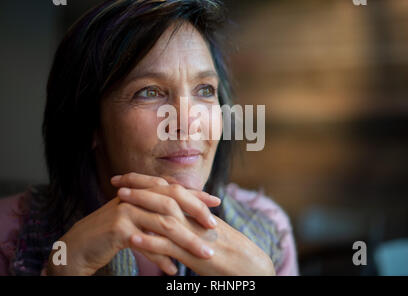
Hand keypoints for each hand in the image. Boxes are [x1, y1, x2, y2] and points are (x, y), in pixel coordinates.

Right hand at [45, 173, 219, 275]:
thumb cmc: (111, 233)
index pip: (174, 189)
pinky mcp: (119, 229)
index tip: (217, 201)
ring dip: (187, 241)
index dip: (196, 194)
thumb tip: (182, 216)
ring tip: (204, 255)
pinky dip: (162, 259)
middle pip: (173, 202)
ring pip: (164, 224)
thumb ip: (155, 212)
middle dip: (196, 214)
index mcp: (141, 191)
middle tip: (214, 228)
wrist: (78, 246)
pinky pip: (148, 244)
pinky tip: (174, 270)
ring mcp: (126, 210)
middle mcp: (135, 196)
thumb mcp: (135, 217)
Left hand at [115, 174, 275, 275]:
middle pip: (166, 194)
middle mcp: (197, 218)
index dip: (148, 181)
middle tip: (117, 180)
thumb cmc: (232, 253)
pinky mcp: (196, 256)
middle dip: (140, 185)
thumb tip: (173, 215)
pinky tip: (132, 239)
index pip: (171, 189)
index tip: (127, 177)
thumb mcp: (209, 232)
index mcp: (199, 211)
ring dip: (142, 206)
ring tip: (120, 200)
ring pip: (165, 215)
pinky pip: (171, 247)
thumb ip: (193, 221)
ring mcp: (196, 236)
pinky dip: (151, 242)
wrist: (253, 268)